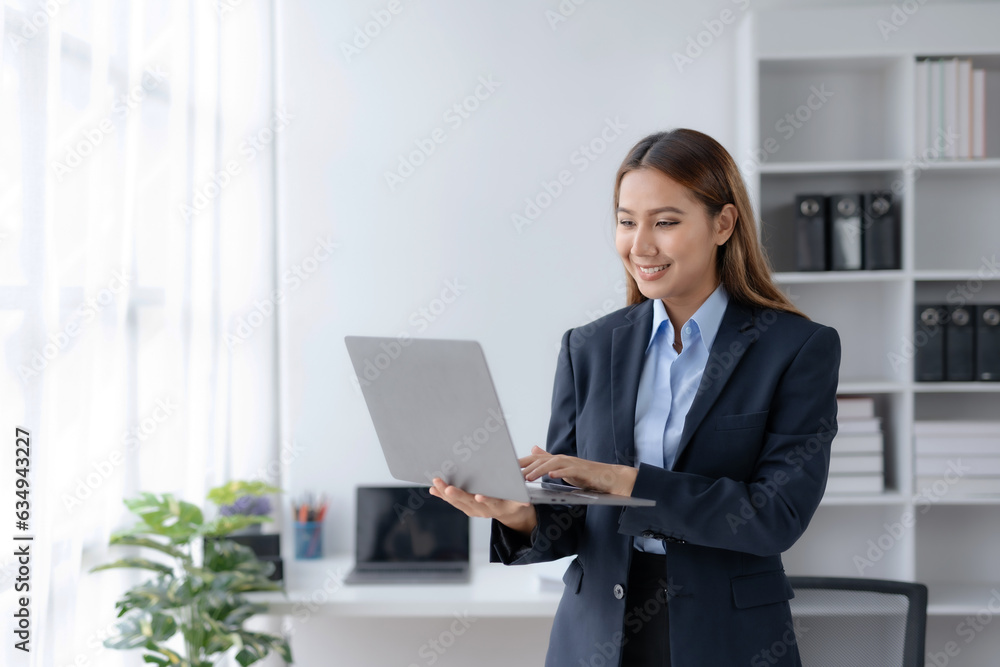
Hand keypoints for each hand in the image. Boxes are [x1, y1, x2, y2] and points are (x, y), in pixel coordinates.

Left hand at [428, 478, 537, 535]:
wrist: (511, 514)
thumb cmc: (516, 501)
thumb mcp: (522, 501)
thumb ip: (522, 501)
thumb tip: (525, 503)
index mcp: (498, 507)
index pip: (491, 503)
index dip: (485, 500)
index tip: (479, 496)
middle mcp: (484, 511)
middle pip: (469, 502)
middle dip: (457, 495)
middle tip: (447, 488)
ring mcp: (474, 510)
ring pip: (458, 503)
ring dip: (446, 494)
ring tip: (436, 484)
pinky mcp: (467, 508)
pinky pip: (454, 503)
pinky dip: (443, 496)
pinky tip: (433, 489)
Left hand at [519, 446, 637, 496]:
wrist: (609, 477)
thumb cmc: (586, 475)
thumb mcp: (563, 469)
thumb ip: (548, 460)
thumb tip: (533, 449)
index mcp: (557, 460)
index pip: (535, 459)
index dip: (521, 463)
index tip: (506, 469)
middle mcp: (563, 459)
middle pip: (541, 460)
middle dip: (525, 467)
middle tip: (512, 475)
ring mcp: (573, 464)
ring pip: (552, 464)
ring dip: (539, 470)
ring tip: (528, 478)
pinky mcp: (582, 471)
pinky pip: (569, 471)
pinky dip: (560, 473)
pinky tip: (551, 476)